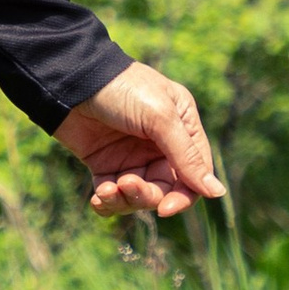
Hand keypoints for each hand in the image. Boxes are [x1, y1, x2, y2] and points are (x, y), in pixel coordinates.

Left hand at [54, 64, 222, 220]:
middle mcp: (161, 144)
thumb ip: (187, 156)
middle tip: (127, 185)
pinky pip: (113, 195)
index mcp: (183, 127)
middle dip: (148, 195)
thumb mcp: (160, 118)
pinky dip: (107, 202)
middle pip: (166, 189)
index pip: (195, 173)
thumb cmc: (122, 90)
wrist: (69, 81)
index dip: (184, 195)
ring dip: (125, 200)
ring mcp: (133, 156)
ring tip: (107, 190)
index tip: (165, 208)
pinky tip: (98, 198)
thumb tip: (218, 194)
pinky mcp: (106, 164)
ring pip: (139, 196)